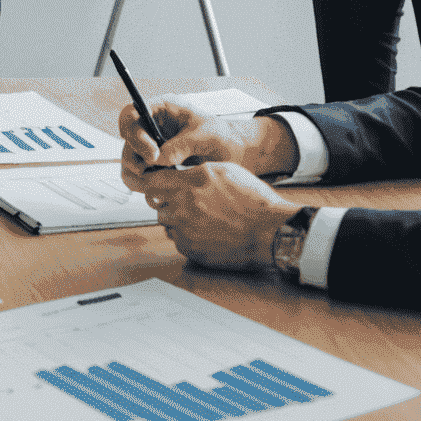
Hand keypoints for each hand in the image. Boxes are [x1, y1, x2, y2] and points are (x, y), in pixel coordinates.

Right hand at [117, 100, 297, 190]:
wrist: (237, 154)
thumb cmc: (224, 136)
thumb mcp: (207, 135)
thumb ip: (183, 144)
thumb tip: (161, 159)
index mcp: (161, 109)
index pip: (132, 114)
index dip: (135, 134)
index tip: (153, 155)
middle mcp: (152, 127)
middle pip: (127, 140)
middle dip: (134, 157)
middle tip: (150, 172)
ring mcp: (153, 146)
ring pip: (130, 159)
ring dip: (138, 174)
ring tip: (157, 184)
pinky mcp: (157, 166)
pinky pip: (141, 176)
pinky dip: (146, 185)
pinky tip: (162, 190)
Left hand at [141, 162, 298, 270]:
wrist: (269, 232)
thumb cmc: (253, 200)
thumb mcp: (224, 170)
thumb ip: (195, 170)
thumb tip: (178, 172)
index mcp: (190, 182)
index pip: (151, 180)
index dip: (153, 180)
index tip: (157, 182)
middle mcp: (183, 206)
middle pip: (155, 203)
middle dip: (164, 200)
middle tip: (181, 201)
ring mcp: (186, 230)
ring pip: (165, 223)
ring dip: (175, 219)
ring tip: (198, 217)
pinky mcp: (192, 250)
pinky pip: (178, 240)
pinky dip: (186, 236)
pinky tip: (205, 232)